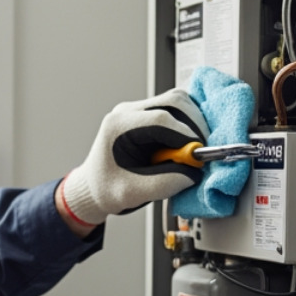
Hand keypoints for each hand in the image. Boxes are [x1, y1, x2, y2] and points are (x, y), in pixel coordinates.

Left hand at [57, 90, 208, 227]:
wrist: (93, 186)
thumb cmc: (106, 189)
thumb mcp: (132, 194)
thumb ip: (163, 184)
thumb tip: (193, 172)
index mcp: (118, 126)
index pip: (160, 119)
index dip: (185, 136)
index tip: (198, 155)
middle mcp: (128, 112)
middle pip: (173, 101)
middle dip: (195, 125)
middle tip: (202, 152)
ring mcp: (139, 110)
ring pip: (178, 102)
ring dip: (194, 124)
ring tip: (193, 151)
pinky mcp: (150, 114)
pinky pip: (177, 110)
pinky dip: (190, 124)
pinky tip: (189, 144)